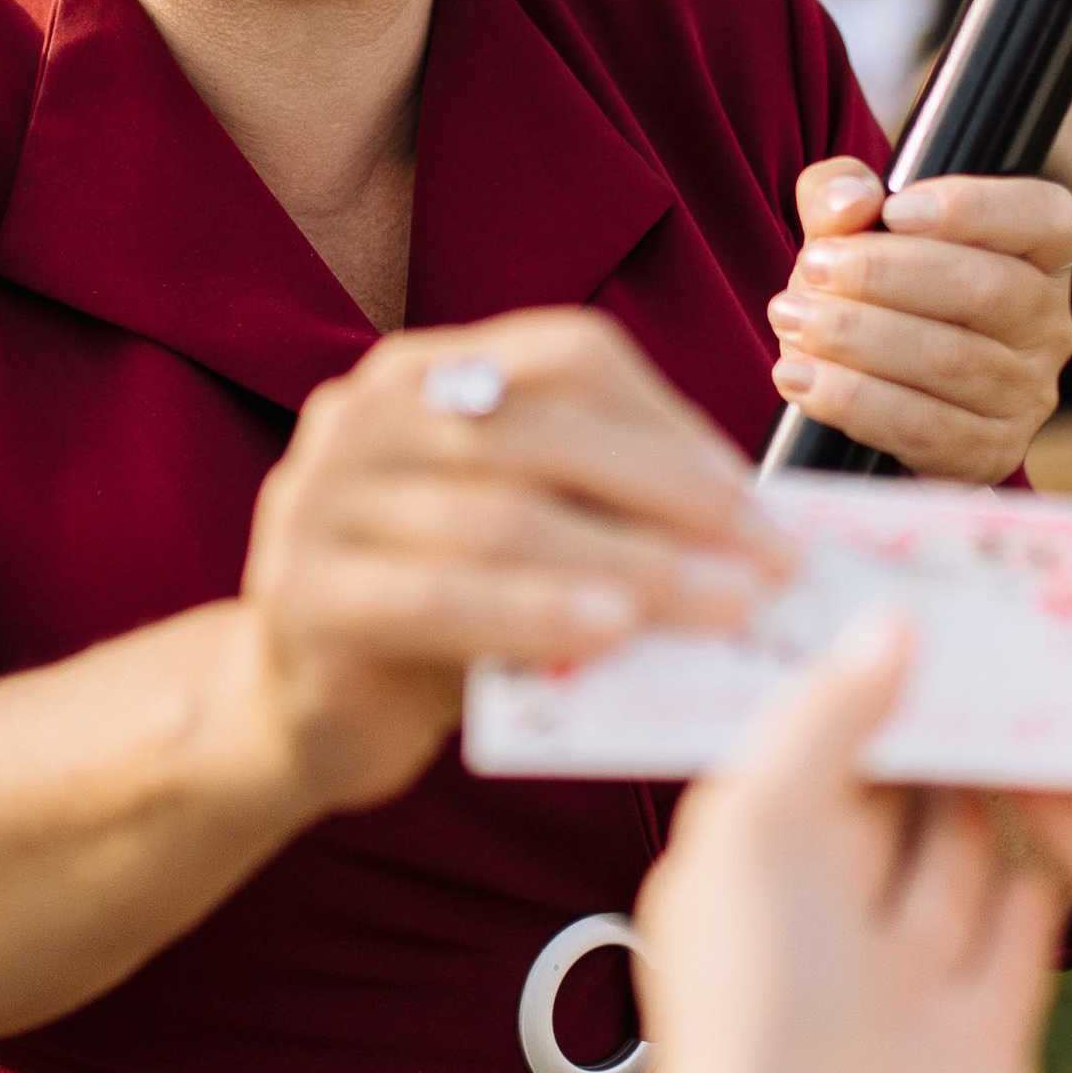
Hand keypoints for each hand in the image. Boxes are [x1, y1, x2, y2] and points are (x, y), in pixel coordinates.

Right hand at [241, 309, 791, 813]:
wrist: (300, 715)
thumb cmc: (438, 622)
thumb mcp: (521, 544)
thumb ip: (598, 516)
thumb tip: (753, 533)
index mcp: (425, 373)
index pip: (569, 357)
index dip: (672, 420)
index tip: (757, 497)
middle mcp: (364, 415)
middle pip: (545, 433)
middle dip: (675, 498)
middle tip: (771, 562)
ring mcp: (320, 499)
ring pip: (501, 517)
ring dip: (628, 561)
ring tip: (720, 605)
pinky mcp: (301, 594)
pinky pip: (436, 597)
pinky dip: (532, 612)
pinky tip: (609, 633)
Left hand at [636, 615, 1059, 1072]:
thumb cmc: (757, 1011)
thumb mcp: (762, 824)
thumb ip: (824, 717)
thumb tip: (888, 625)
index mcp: (743, 873)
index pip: (798, 752)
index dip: (848, 680)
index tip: (909, 596)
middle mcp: (820, 924)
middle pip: (887, 798)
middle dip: (936, 724)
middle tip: (1003, 629)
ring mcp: (902, 979)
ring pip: (959, 857)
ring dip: (998, 787)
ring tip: (1050, 694)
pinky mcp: (983, 1028)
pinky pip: (1023, 930)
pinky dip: (1051, 870)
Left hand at [767, 159, 1071, 480]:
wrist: (869, 394)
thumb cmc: (872, 297)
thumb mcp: (851, 232)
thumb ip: (842, 195)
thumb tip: (851, 201)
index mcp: (1039, 255)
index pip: (1041, 218)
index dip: (973, 208)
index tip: (895, 210)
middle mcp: (1046, 325)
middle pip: (984, 289)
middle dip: (885, 275)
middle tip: (814, 267)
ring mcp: (1025, 395)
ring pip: (948, 361)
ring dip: (858, 338)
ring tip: (793, 319)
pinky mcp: (989, 454)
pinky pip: (923, 428)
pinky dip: (854, 401)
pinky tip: (800, 377)